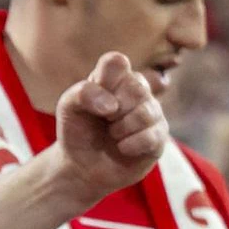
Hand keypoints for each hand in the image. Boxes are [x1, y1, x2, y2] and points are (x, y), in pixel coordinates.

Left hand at [45, 51, 167, 209]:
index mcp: (114, 77)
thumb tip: (112, 105)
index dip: (106, 79)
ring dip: (120, 129)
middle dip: (112, 111)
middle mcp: (137, 90)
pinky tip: (123, 148)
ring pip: (144, 113)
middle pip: (135, 88)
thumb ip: (84, 93)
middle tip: (104, 120)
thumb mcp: (68, 107)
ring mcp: (151, 113)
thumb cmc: (77, 131)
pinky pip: (151, 137)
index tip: (97, 96)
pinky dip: (129, 145)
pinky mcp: (159, 138)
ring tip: (112, 134)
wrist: (82, 167)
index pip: (116, 62)